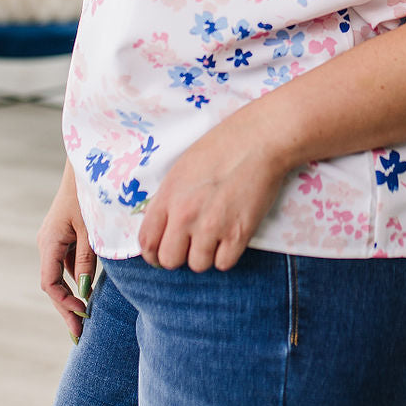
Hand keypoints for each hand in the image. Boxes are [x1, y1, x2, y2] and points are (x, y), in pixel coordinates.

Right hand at [37, 159, 97, 340]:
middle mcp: (47, 243)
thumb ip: (87, 260)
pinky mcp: (64, 236)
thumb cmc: (90, 194)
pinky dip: (77, 280)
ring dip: (72, 296)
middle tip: (79, 335)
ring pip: (60, 276)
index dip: (65, 303)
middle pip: (53, 285)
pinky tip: (89, 293)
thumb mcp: (91, 230)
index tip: (84, 314)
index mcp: (49, 242)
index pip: (50, 284)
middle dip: (66, 310)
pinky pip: (68, 264)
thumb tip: (83, 293)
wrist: (88, 165)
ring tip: (85, 320)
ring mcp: (54, 240)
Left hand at [138, 107, 288, 272]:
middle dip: (179, 255)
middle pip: (169, 260)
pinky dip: (228, 254)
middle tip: (191, 244)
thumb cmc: (222, 147)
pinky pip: (224, 264)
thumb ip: (169, 199)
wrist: (258, 141)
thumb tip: (163, 226)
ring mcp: (211, 226)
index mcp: (168, 196)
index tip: (161, 254)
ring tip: (215, 235)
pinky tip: (232, 236)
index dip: (153, 254)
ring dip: (206, 254)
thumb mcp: (182, 169)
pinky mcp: (238, 234)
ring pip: (198, 265)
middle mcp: (185, 215)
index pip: (147, 242)